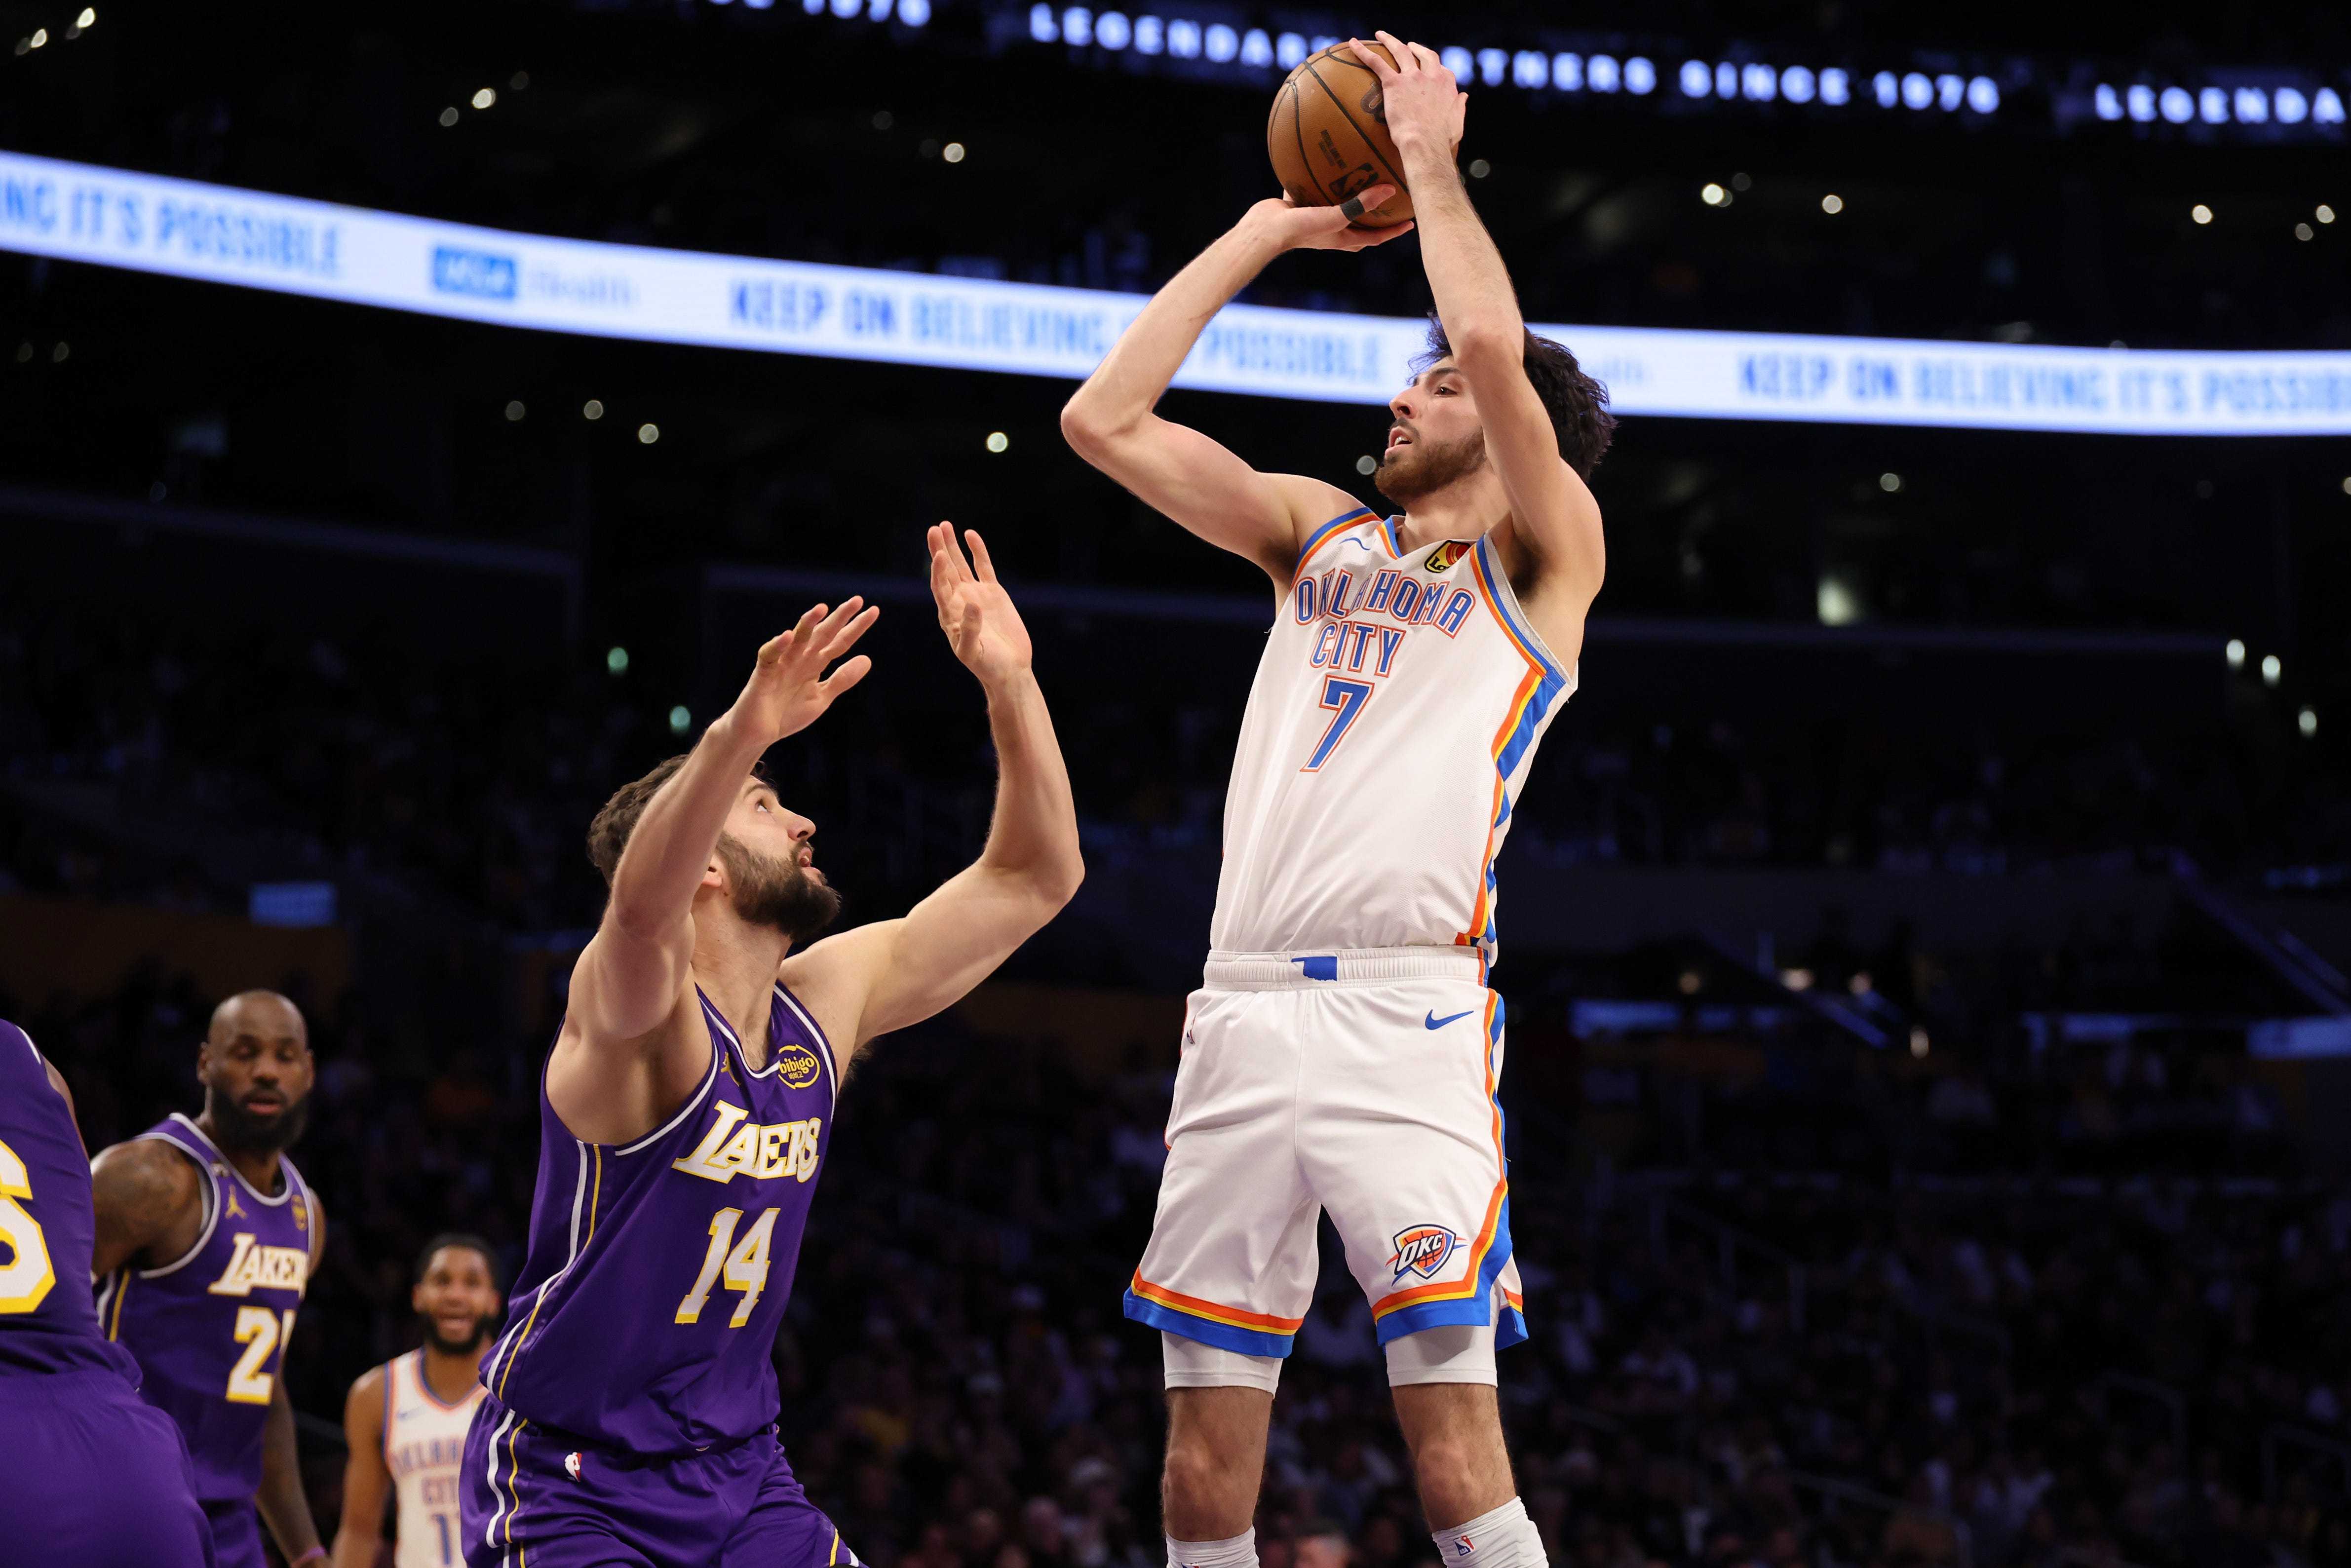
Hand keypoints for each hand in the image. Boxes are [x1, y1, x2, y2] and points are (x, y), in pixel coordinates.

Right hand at [728, 598, 878, 742]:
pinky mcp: (763, 673)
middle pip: (822, 634)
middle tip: (857, 600)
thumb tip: (867, 658)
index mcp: (815, 664)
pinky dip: (777, 646)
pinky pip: (769, 656)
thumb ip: (842, 679)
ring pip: (796, 639)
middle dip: (838, 618)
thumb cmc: (787, 714)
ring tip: (822, 609)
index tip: (873, 611)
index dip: (855, 628)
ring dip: (807, 624)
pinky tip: (787, 636)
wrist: (758, 734)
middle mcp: (800, 659)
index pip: (838, 642)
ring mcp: (781, 664)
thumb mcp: (821, 697)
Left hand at [929, 522, 1033, 687]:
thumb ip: (970, 629)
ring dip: (952, 546)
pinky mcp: (993, 593)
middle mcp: (959, 601)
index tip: (938, 555)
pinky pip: (983, 567)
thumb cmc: (987, 665)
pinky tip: (970, 535)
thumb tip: (972, 602)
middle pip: (945, 570)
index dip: (938, 571)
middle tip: (934, 529)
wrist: (1009, 669)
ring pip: (961, 565)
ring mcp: (976, 595)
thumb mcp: (972, 652)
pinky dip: (977, 551)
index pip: (939, 587)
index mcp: (949, 615)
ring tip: (944, 525)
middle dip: (939, 549)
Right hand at [1244, 189, 1415, 252]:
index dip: (1394, 231)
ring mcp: (1315, 218)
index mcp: (1343, 239)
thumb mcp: (1335, 217)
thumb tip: (1390, 190)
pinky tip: (1326, 161)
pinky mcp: (1300, 205)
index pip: (1375, 237)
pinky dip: (1323, 179)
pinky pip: (1316, 189)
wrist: (1263, 230)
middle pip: (1360, 224)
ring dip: (1350, 195)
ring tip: (1363, 177)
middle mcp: (1331, 230)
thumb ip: (1361, 204)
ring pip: (1339, 205)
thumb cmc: (1300, 229)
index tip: (1411, 222)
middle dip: (1376, 215)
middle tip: (1391, 201)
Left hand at [1348, 32, 1466, 159]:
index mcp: (1447, 85)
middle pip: (1423, 54)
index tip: (1430, 69)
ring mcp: (1412, 77)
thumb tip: (1464, 95)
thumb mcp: (1457, 122)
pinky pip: (1376, 62)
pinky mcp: (1394, 83)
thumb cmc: (1441, 140)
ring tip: (1380, 35)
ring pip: (1400, 51)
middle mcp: (1431, 76)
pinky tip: (1353, 44)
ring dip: (1389, 40)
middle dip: (1416, 48)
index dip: (1434, 68)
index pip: (1441, 70)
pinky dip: (1364, 51)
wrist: (1426, 144)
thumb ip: (1460, 106)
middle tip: (1408, 46)